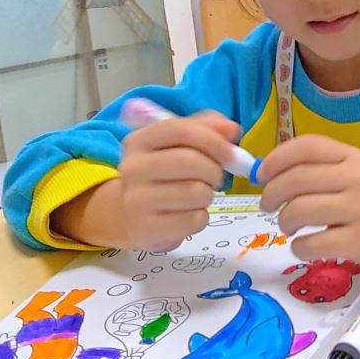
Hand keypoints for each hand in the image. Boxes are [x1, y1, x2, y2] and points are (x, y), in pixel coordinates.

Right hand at [51, 111, 239, 251]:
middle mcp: (132, 168)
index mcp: (139, 140)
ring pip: (196, 192)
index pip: (180, 129)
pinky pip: (194, 220)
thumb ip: (206, 129)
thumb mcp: (177, 145)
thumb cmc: (162, 174)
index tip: (232, 152)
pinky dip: (200, 217)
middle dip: (214, 170)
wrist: (128, 215)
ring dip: (208, 195)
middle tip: (214, 177)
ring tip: (197, 195)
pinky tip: (188, 214)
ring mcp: (136, 200)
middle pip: (190, 161)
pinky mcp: (147, 229)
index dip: (212, 139)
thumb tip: (232, 129)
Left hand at [258, 135, 359, 269]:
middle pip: (295, 180)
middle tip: (267, 206)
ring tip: (288, 226)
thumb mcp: (353, 170)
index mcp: (350, 157)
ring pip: (300, 211)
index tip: (262, 175)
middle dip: (271, 194)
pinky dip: (299, 247)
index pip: (305, 147)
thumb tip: (265, 174)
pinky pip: (314, 243)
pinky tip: (303, 246)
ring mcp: (359, 210)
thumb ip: (316, 167)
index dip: (275, 159)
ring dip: (284, 221)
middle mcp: (355, 179)